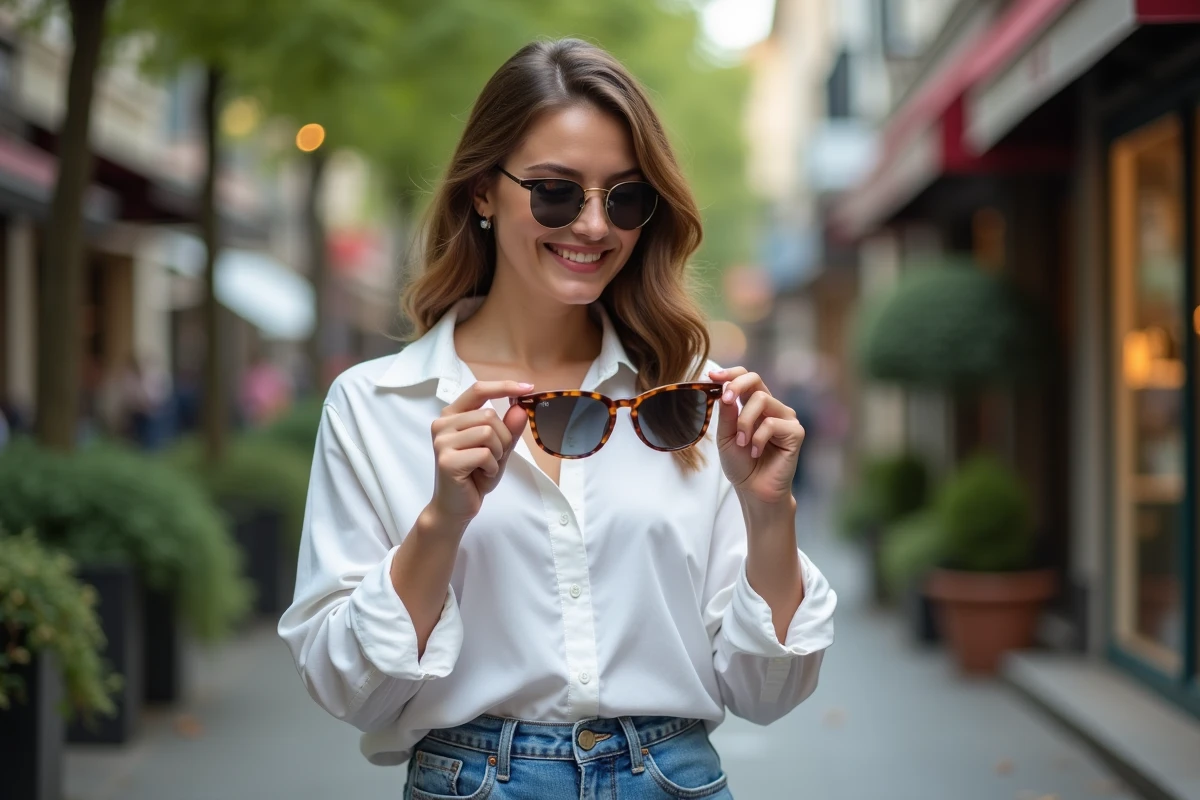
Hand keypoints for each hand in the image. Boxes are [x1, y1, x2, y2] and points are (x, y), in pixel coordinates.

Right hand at [428, 380, 531, 526]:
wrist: (456, 506)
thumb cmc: (475, 475)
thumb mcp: (498, 448)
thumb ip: (509, 428)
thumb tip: (520, 408)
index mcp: (453, 415)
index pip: (478, 390)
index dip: (503, 387)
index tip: (528, 388)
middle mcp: (443, 424)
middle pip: (489, 416)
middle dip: (503, 438)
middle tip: (494, 457)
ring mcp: (442, 441)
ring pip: (488, 433)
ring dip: (497, 453)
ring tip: (486, 466)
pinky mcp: (447, 460)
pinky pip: (485, 454)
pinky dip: (492, 467)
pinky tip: (481, 474)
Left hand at [708, 367, 804, 506]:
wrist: (754, 490)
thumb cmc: (741, 464)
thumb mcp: (726, 437)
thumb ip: (726, 414)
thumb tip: (725, 388)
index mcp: (754, 405)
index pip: (747, 378)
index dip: (731, 373)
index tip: (712, 375)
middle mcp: (772, 407)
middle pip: (755, 379)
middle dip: (736, 386)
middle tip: (725, 401)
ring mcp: (785, 418)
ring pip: (761, 400)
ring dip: (744, 422)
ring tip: (741, 443)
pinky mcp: (795, 432)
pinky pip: (772, 423)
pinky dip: (758, 438)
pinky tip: (756, 452)